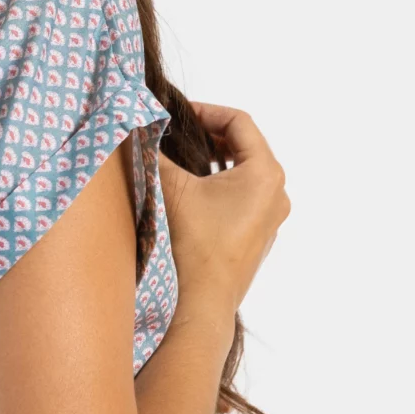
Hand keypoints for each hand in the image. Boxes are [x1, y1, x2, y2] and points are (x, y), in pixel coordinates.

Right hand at [157, 102, 289, 320]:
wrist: (201, 302)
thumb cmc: (193, 243)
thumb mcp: (170, 188)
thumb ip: (155, 152)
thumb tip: (137, 130)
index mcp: (265, 173)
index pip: (239, 123)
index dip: (207, 111)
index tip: (179, 114)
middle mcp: (277, 193)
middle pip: (246, 147)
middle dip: (211, 137)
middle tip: (180, 134)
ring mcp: (271, 219)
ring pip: (245, 175)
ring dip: (216, 163)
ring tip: (186, 162)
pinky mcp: (259, 239)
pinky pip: (244, 200)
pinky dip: (222, 188)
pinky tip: (195, 196)